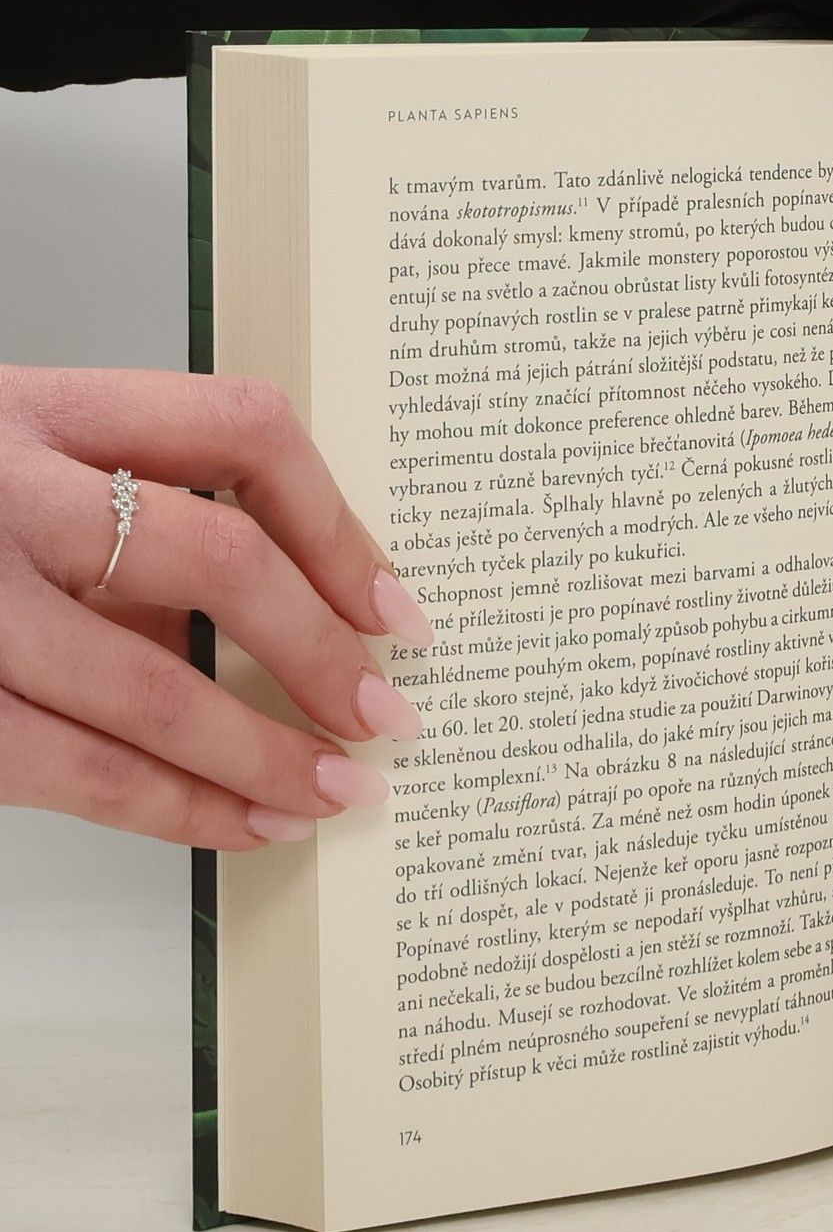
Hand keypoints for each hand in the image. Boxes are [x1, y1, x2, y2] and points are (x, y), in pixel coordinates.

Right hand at [0, 366, 433, 848]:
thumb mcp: (14, 470)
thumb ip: (129, 525)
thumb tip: (290, 629)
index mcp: (37, 407)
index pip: (240, 429)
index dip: (341, 524)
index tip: (396, 605)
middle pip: (217, 558)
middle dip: (324, 651)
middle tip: (388, 711)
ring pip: (154, 687)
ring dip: (269, 755)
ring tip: (340, 790)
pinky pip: (81, 771)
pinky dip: (184, 810)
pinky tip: (245, 824)